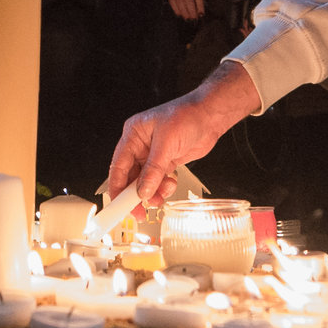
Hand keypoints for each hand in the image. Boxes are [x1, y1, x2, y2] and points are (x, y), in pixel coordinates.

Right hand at [106, 60, 260, 207]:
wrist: (211, 115)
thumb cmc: (187, 116)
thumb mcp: (166, 144)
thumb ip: (153, 170)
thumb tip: (142, 191)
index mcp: (133, 134)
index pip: (118, 165)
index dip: (117, 186)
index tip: (118, 205)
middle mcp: (141, 145)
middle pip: (130, 176)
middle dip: (134, 194)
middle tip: (138, 211)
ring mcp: (154, 154)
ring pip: (145, 181)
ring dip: (151, 192)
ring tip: (158, 199)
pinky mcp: (167, 161)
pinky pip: (159, 180)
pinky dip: (162, 188)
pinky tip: (170, 185)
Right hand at [163, 0, 205, 20]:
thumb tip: (201, 6)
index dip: (200, 6)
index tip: (201, 14)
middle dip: (192, 10)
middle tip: (194, 18)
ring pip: (180, 1)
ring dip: (184, 11)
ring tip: (188, 18)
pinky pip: (172, 0)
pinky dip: (176, 8)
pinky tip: (179, 13)